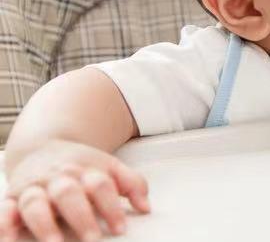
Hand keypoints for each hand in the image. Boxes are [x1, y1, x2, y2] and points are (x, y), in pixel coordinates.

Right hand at [2, 140, 150, 241]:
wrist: (41, 147)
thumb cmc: (79, 165)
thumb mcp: (109, 167)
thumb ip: (131, 184)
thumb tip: (145, 207)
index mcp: (85, 170)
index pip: (101, 186)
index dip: (111, 207)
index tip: (120, 228)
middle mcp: (58, 179)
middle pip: (69, 193)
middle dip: (80, 216)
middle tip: (92, 238)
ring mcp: (34, 188)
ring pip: (35, 203)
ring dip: (44, 223)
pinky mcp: (12, 198)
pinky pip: (4, 211)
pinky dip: (4, 224)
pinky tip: (9, 239)